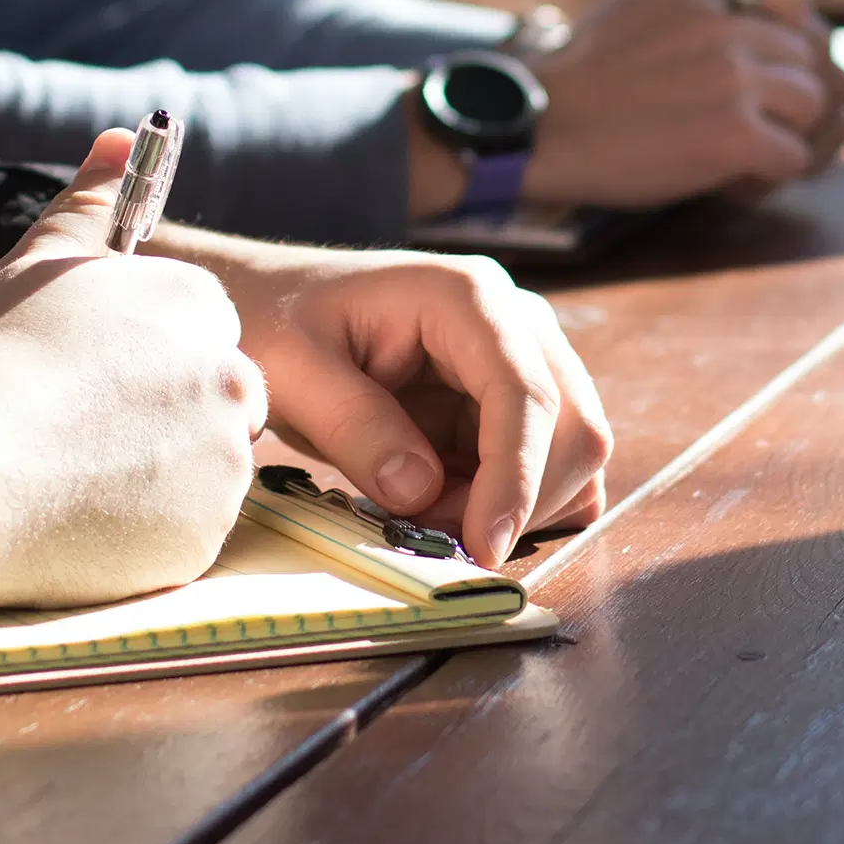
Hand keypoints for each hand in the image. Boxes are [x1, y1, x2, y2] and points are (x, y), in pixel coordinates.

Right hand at [0, 129, 266, 607]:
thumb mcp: (37, 263)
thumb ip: (91, 203)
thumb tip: (121, 138)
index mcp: (196, 305)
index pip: (202, 332)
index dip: (144, 359)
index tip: (93, 380)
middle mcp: (229, 377)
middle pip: (218, 400)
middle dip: (165, 417)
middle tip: (81, 433)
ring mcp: (224, 462)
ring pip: (205, 469)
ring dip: (157, 475)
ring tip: (71, 474)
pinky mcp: (205, 535)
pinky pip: (186, 533)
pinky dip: (145, 531)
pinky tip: (79, 518)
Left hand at [149, 233, 613, 567]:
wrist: (270, 305)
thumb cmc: (276, 322)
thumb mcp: (292, 371)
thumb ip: (355, 427)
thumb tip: (421, 492)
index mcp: (467, 297)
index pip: (525, 392)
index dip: (516, 476)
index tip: (484, 546)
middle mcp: (516, 322)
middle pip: (573, 426)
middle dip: (518, 500)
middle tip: (432, 535)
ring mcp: (523, 361)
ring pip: (573, 454)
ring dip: (516, 507)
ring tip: (426, 512)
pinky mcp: (514, 403)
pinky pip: (551, 468)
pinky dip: (515, 505)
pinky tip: (450, 506)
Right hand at [518, 0, 843, 207]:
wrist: (536, 128)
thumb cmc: (582, 79)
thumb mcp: (640, 6)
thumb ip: (700, 5)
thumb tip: (764, 31)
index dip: (789, 21)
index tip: (760, 55)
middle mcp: (725, 21)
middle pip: (809, 54)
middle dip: (788, 93)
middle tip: (748, 122)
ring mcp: (734, 77)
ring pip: (813, 105)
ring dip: (785, 134)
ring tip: (739, 153)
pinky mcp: (734, 134)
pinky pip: (793, 158)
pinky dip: (767, 176)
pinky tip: (727, 179)